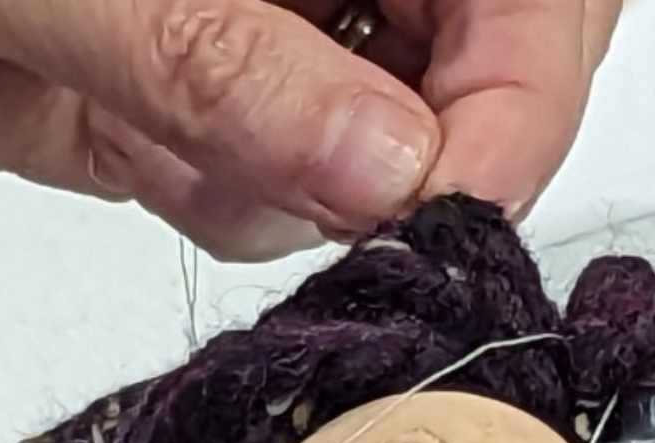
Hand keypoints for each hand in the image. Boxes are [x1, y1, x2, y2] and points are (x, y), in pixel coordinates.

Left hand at [0, 0, 619, 257]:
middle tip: (371, 207)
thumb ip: (215, 50)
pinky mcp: (136, 86)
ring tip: (213, 160)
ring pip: (371, 114)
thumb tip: (390, 165)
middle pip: (465, 22)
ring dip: (327, 177)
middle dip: (439, 128)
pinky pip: (254, 170)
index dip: (518, 59)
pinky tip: (165, 172)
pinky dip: (240, 201)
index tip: (454, 182)